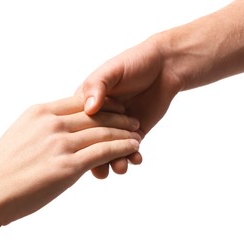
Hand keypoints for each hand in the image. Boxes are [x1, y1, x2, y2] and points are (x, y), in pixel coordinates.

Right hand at [0, 96, 140, 226]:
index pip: (79, 101)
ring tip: (138, 134)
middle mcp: (51, 123)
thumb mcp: (21, 137)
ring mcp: (59, 143)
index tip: (116, 108)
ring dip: (124, 132)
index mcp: (38, 112)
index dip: (102, 104)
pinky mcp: (67, 166)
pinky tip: (133, 146)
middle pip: (95, 115)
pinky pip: (103, 151)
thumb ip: (43, 131)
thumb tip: (61, 134)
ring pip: (102, 132)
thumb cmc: (0, 170)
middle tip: (134, 120)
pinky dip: (122, 147)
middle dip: (118, 117)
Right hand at [76, 36, 181, 177]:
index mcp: (87, 103)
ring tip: (120, 167)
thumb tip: (89, 108)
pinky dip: (132, 156)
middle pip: (93, 142)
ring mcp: (118, 127)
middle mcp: (100, 118)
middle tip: (99, 171)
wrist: (165, 66)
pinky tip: (136, 158)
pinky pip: (130, 149)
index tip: (79, 151)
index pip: (79, 124)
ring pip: (111, 150)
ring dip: (114, 161)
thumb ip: (97, 87)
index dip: (78, 138)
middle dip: (96, 158)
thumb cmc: (133, 63)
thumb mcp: (110, 71)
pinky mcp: (135, 133)